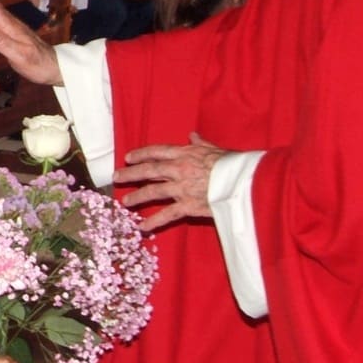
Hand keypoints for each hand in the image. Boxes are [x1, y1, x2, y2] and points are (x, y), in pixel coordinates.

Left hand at [112, 134, 228, 232]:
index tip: (129, 157)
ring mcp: (182, 188)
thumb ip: (202, 144)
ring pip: (153, 192)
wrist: (245, 181)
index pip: (157, 151)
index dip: (141, 154)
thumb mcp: (217, 149)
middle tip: (116, 177)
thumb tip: (193, 135)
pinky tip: (142, 227)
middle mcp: (180, 169)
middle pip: (149, 170)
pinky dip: (153, 222)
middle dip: (130, 174)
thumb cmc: (235, 164)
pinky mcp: (188, 205)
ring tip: (125, 202)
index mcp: (186, 154)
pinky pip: (167, 215)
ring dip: (137, 197)